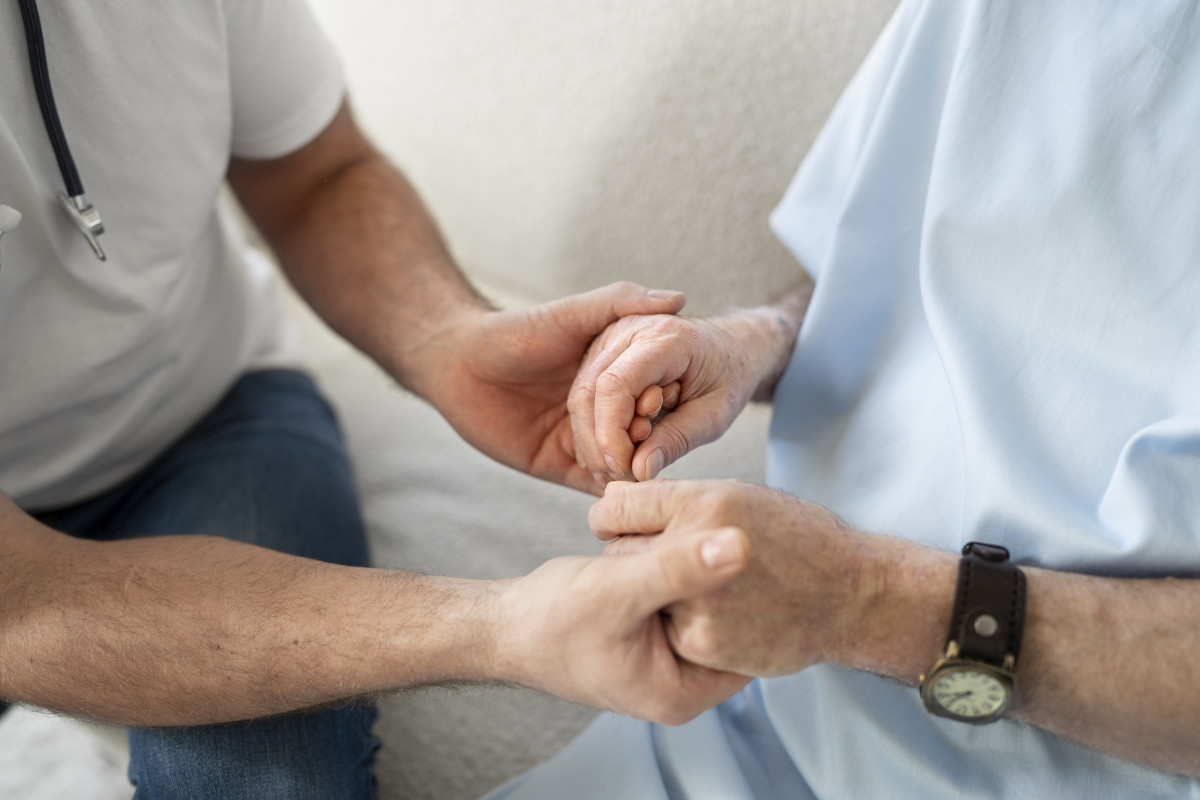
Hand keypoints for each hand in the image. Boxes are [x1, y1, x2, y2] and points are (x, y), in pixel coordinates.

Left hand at [417, 282, 686, 493]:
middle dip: (651, 437)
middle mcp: (605, 410)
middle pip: (644, 433)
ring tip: (636, 462)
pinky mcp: (559, 465)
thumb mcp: (572, 314)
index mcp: (615, 376)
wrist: (457, 363)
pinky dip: (608, 489)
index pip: (655, 396)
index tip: (666, 399)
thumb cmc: (515, 332)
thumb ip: (620, 302)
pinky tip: (619, 487)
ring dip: (633, 465)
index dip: (664, 399)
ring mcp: (583, 439)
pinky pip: (592, 484)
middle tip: (646, 434)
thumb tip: (677, 298)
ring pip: (623, 463)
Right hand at [491, 525, 752, 724]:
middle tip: (742, 528)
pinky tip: (679, 539)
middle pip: (733, 626)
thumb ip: (679, 567)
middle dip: (734, 581)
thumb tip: (740, 546)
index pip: (750, 644)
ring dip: (707, 570)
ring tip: (712, 529)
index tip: (761, 545)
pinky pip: (685, 599)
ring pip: (709, 607)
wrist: (502, 625)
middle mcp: (682, 682)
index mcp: (685, 693)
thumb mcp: (621, 589)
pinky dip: (683, 570)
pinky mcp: (653, 634)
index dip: (758, 594)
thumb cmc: (551, 619)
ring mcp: (667, 658)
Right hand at [568, 285, 810, 483]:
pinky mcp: (603, 348)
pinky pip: (586, 392)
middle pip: (589, 391)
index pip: (616, 385)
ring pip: (581, 394)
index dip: (611, 433)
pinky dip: (596, 427)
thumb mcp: (715, 414)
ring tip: (624, 465)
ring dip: (595, 438)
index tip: (625, 469)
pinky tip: (617, 449)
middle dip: (599, 442)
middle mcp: (630, 328)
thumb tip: (638, 471)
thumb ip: (677, 440)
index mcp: (665, 338)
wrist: (732, 345)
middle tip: (622, 476)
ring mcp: (612, 335)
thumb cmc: (729, 376)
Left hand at [590, 479, 875, 676]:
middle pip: (619, 552)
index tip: (628, 526)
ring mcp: (698, 601)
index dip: (618, 519)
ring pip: (640, 595)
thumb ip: (673, 500)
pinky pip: (665, 629)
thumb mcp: (737, 496)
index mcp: (705, 504)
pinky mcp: (702, 642)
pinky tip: (721, 616)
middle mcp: (697, 548)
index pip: (614, 508)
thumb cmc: (792, 538)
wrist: (850, 596)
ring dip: (657, 594)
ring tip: (708, 589)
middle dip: (637, 555)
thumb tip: (609, 503)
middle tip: (677, 560)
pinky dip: (681, 625)